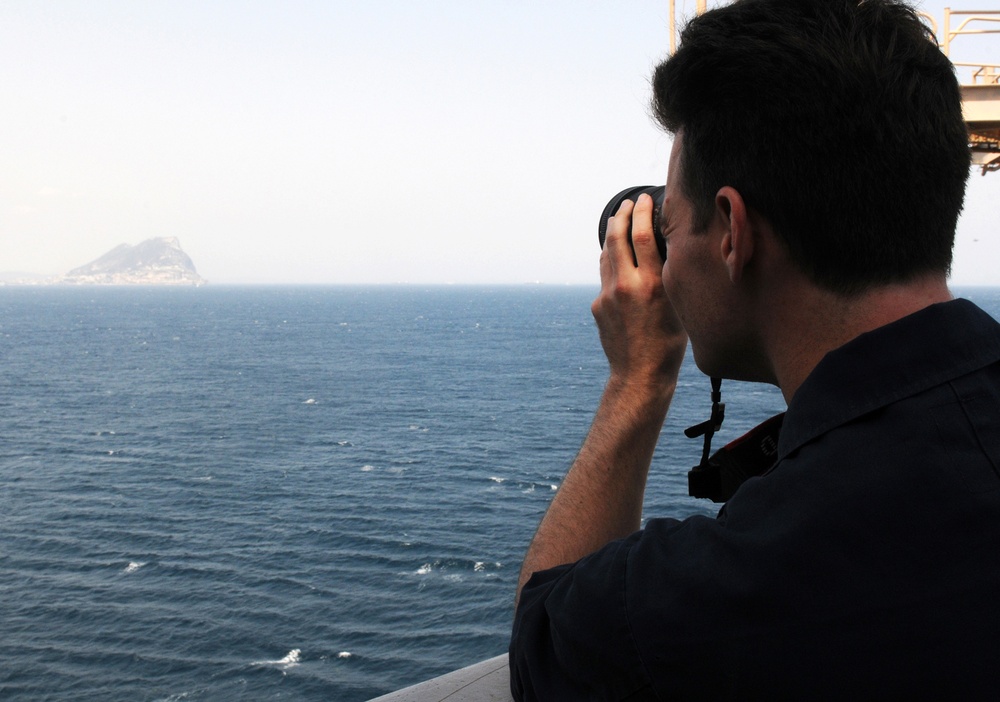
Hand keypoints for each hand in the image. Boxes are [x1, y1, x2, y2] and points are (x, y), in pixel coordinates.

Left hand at [592, 193, 687, 393]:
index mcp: (652, 285)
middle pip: (617, 238)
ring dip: (612, 235)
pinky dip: (611, 261)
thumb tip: (668, 251)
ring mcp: (608, 295)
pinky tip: (618, 258)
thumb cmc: (669, 344)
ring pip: (607, 254)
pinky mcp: (598, 306)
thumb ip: (670, 278)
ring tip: (619, 222)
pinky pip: (604, 276)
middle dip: (622, 215)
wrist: (640, 374)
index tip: (643, 199)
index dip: (642, 212)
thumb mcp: (679, 307)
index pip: (643, 236)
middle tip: (627, 203)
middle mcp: (627, 286)